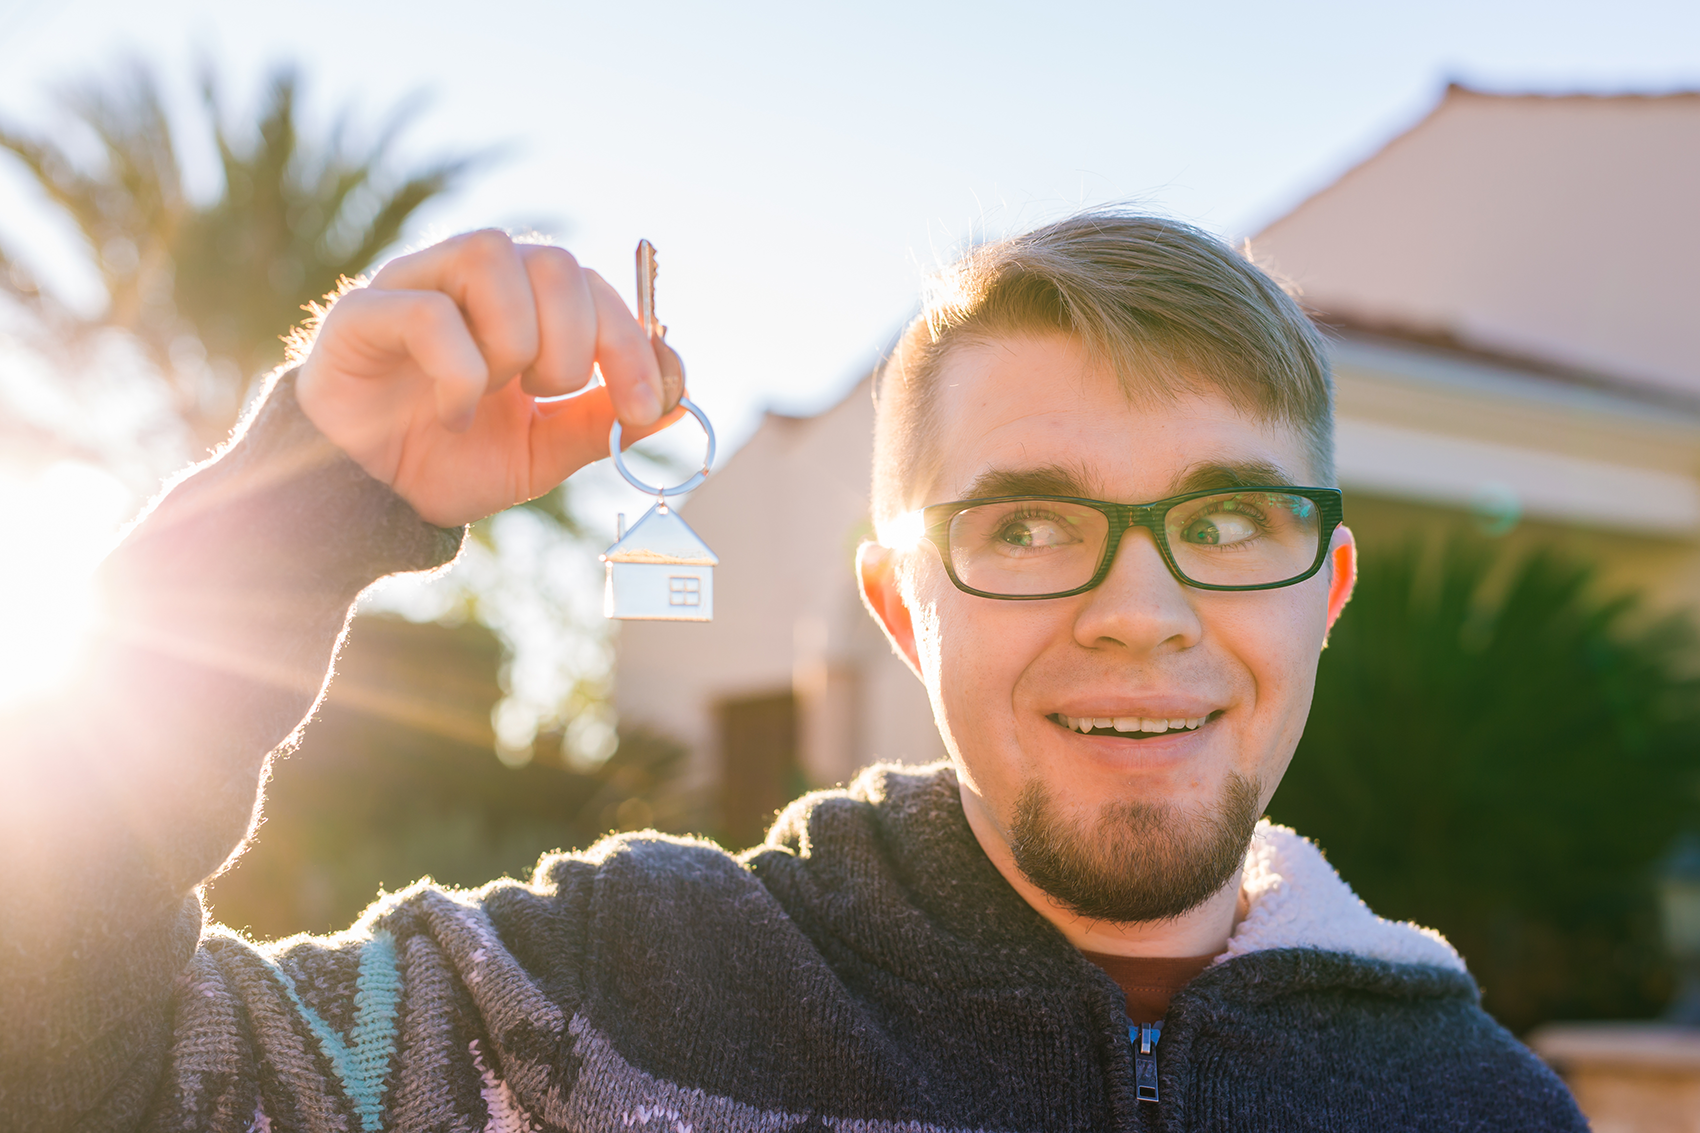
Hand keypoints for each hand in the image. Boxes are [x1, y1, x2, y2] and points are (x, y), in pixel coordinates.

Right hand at [295, 229, 683, 526]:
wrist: (368, 499)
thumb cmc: (452, 462)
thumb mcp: (544, 453)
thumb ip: (602, 423)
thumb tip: (680, 401)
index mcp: (522, 305)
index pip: (594, 287)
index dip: (632, 343)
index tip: (648, 405)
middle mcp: (472, 281)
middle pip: (552, 258)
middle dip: (575, 341)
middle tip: (550, 397)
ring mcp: (415, 285)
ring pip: (491, 254)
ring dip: (515, 338)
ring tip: (496, 393)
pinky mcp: (361, 312)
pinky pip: (428, 311)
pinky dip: (460, 371)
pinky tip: (452, 413)